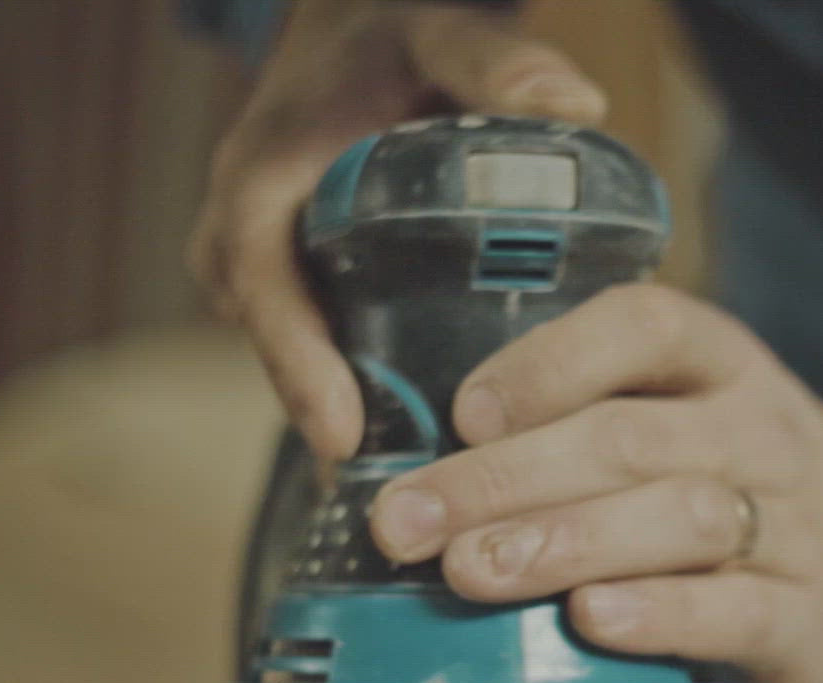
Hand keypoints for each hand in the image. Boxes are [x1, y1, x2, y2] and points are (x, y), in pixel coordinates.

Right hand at [187, 0, 605, 461]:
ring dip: (348, 419)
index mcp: (263, 184)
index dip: (300, 370)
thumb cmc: (384, 36)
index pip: (268, 292)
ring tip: (417, 489)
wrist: (346, 39)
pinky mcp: (293, 287)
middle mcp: (246, 238)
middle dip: (333, 421)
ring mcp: (264, 270)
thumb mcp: (436, 32)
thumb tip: (576, 101)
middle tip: (401, 496)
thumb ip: (496, 62)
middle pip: (282, 349)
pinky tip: (416, 441)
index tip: (342, 438)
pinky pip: (313, 349)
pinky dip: (357, 391)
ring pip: (298, 360)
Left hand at [369, 284, 822, 682]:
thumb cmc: (723, 476)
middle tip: (410, 522)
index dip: (547, 364)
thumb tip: (435, 470)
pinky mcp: (803, 611)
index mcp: (717, 363)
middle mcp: (757, 429)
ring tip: (472, 571)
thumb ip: (577, 424)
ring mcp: (791, 520)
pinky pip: (736, 611)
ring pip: (679, 519)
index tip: (463, 414)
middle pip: (629, 439)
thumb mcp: (672, 416)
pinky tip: (589, 620)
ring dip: (564, 544)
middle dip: (506, 480)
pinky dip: (659, 616)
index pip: (643, 329)